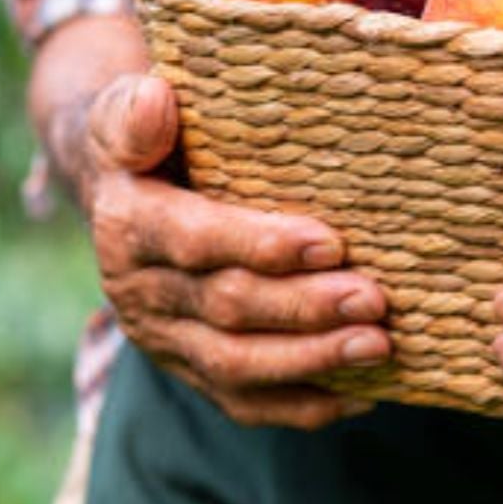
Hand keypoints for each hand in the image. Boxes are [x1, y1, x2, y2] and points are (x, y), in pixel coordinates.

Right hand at [65, 73, 391, 429]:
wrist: (124, 192)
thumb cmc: (151, 141)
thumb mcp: (128, 113)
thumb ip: (137, 113)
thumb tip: (156, 98)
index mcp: (128, 226)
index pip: (195, 241)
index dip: (260, 245)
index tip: (330, 243)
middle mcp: (138, 292)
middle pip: (226, 309)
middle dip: (304, 309)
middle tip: (375, 300)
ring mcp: (163, 339)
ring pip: (236, 365)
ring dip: (311, 360)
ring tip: (378, 346)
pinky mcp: (189, 369)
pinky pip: (242, 402)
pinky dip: (302, 405)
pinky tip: (362, 394)